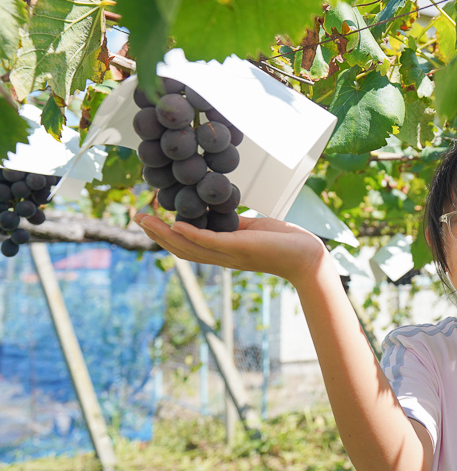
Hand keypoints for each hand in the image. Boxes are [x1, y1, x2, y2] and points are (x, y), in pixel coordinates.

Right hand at [133, 213, 330, 284]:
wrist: (308, 257)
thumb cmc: (284, 242)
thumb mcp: (252, 230)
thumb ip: (232, 224)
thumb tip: (219, 212)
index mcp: (223, 253)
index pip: (186, 246)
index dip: (165, 235)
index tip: (148, 218)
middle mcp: (222, 258)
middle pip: (180, 248)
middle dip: (155, 233)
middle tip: (135, 216)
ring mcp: (230, 255)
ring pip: (189, 247)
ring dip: (165, 234)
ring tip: (146, 219)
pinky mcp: (241, 249)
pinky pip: (211, 241)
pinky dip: (192, 233)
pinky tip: (176, 224)